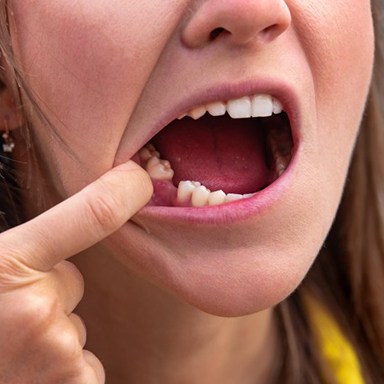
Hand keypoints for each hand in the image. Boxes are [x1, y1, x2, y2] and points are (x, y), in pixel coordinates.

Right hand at [0, 161, 151, 383]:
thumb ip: (19, 249)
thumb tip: (57, 244)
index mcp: (7, 264)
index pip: (94, 214)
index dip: (124, 191)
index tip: (140, 180)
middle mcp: (37, 309)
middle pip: (72, 281)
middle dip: (48, 295)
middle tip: (6, 319)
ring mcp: (58, 354)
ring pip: (75, 327)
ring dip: (51, 338)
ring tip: (8, 355)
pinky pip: (84, 366)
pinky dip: (62, 373)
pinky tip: (25, 380)